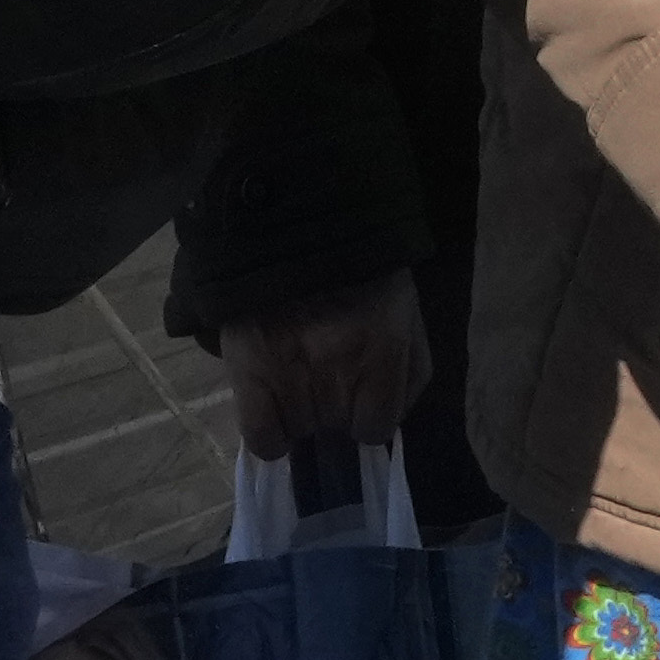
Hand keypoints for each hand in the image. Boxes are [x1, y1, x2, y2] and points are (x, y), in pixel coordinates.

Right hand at [213, 275, 428, 460]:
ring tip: (297, 369)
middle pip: (337, 426)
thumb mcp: (407, 313)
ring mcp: (290, 372)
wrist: (293, 224)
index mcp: (383, 350)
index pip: (375, 427)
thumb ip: (412, 371)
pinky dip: (269, 432)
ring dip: (302, 409)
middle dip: (337, 405)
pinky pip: (261, 434)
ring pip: (301, 428)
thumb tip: (391, 421)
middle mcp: (338, 369)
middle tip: (327, 368)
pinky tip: (273, 405)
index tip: (362, 398)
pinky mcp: (248, 370)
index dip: (369, 416)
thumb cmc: (361, 271)